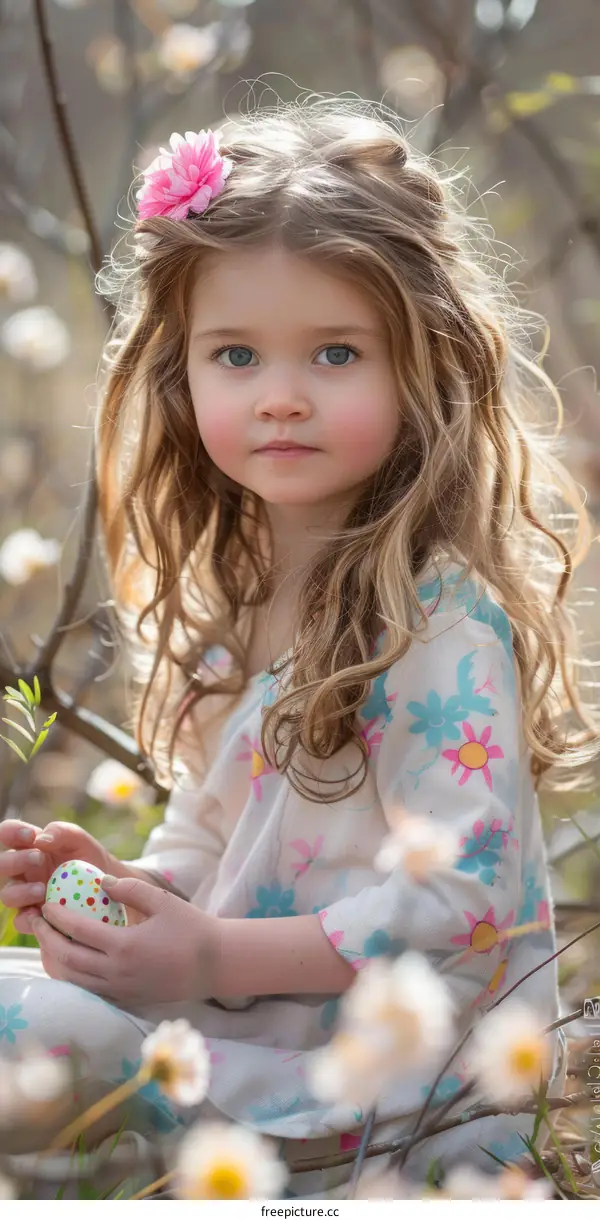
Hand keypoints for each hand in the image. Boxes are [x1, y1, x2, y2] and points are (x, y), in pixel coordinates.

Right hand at [0, 820, 123, 934]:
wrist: (106, 886)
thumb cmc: (88, 857)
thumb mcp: (79, 839)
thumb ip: (61, 831)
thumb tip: (40, 840)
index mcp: (28, 847)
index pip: (7, 834)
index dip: (11, 832)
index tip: (31, 835)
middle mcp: (22, 870)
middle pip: (1, 865)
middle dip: (15, 861)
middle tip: (38, 859)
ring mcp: (26, 895)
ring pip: (7, 895)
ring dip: (21, 891)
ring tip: (42, 889)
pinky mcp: (35, 916)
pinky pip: (21, 921)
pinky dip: (28, 918)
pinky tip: (44, 913)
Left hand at [30, 875, 218, 1005]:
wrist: (216, 965)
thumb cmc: (193, 928)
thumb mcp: (163, 901)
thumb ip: (130, 890)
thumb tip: (102, 881)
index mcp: (125, 946)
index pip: (79, 931)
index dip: (58, 917)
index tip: (46, 905)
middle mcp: (118, 972)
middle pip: (69, 958)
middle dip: (47, 940)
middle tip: (37, 922)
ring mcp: (121, 990)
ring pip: (74, 979)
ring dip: (55, 960)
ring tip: (47, 942)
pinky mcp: (127, 999)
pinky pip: (89, 990)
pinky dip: (72, 977)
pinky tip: (69, 963)